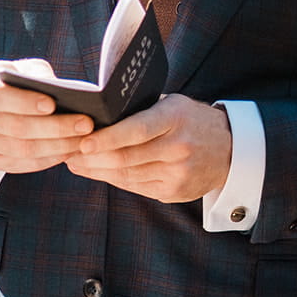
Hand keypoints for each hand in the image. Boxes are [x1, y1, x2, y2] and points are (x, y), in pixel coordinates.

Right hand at [0, 59, 93, 173]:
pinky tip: (68, 151)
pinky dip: (49, 159)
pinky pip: (24, 164)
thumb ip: (36, 74)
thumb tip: (58, 88)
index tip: (53, 104)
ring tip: (82, 140)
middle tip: (84, 124)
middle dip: (54, 127)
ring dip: (57, 146)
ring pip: (22, 150)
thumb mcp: (17, 68)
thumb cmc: (6, 83)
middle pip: (16, 128)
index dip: (25, 102)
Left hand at [65, 94, 231, 202]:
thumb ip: (140, 111)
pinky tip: (98, 172)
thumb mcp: (171, 104)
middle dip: (92, 158)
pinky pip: (135, 187)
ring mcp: (178, 173)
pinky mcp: (174, 192)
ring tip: (75, 163)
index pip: (136, 130)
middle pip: (127, 157)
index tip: (82, 142)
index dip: (107, 138)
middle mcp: (178, 147)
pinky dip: (114, 179)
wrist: (229, 149)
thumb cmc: (189, 119)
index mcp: (175, 118)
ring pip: (127, 175)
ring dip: (97, 171)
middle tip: (67, 153)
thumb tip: (96, 117)